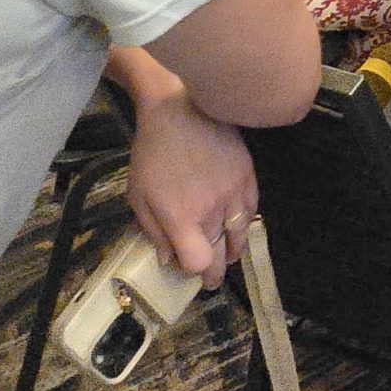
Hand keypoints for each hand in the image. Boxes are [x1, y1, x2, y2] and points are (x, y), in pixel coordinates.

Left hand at [126, 84, 258, 289]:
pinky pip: (252, 209)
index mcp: (182, 218)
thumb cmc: (152, 154)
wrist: (180, 111)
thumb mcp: (138, 197)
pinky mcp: (248, 175)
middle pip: (223, 254)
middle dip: (216, 272)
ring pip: (241, 234)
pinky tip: (237, 225)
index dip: (196, 272)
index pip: (199, 262)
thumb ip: (154, 232)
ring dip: (233, 250)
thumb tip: (169, 259)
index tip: (189, 271)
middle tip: (211, 279)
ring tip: (227, 256)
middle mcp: (213, 210)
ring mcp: (235, 192)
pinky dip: (245, 223)